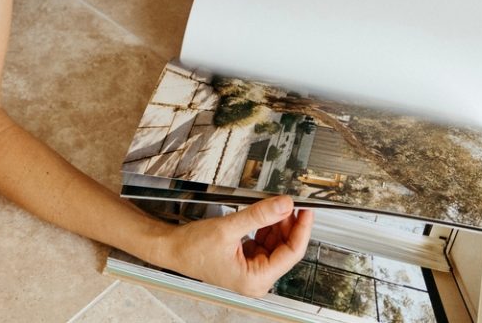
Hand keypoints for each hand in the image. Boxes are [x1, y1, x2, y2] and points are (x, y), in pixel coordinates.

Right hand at [162, 197, 313, 297]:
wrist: (173, 248)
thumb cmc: (193, 248)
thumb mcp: (229, 227)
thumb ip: (259, 215)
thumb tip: (283, 205)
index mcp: (255, 279)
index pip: (291, 253)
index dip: (301, 229)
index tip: (307, 211)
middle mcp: (256, 279)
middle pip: (285, 248)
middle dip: (288, 224)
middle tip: (290, 202)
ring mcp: (252, 270)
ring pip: (275, 243)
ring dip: (276, 223)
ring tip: (276, 205)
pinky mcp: (247, 260)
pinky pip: (264, 242)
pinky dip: (266, 226)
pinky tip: (264, 214)